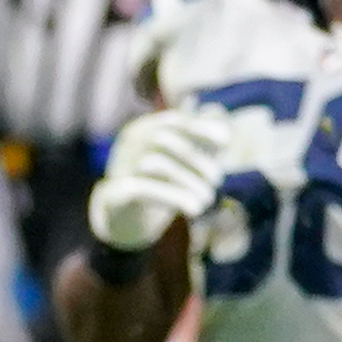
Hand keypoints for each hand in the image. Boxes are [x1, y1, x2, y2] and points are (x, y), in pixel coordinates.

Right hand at [88, 106, 228, 251]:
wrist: (121, 220)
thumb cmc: (158, 185)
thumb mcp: (181, 162)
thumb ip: (202, 143)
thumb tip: (225, 132)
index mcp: (143, 130)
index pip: (173, 121)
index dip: (200, 127)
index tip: (226, 141)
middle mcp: (129, 144)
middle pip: (164, 139)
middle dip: (196, 158)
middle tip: (218, 180)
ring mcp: (120, 168)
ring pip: (156, 164)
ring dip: (189, 181)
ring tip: (208, 199)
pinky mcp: (114, 196)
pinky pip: (145, 190)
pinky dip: (174, 197)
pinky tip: (196, 210)